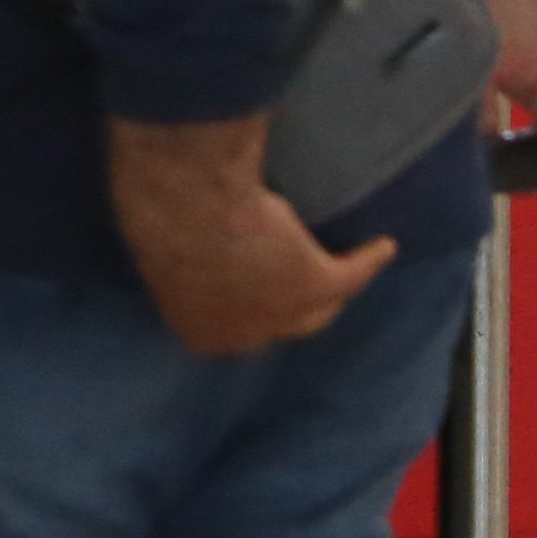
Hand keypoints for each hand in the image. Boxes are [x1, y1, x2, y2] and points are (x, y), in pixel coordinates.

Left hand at [105, 111, 396, 356]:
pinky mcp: (317, 282)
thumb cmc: (154, 216)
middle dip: (288, 310)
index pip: (234, 330)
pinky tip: (381, 246)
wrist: (183, 202)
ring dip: (334, 289)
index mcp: (197, 332)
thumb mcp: (155, 249)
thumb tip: (179, 247)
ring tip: (347, 270)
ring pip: (320, 306)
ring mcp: (283, 314)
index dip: (247, 311)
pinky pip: (354, 274)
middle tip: (294, 285)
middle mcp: (244, 336)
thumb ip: (177, 265)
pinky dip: (369, 259)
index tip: (251, 290)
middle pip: (282, 326)